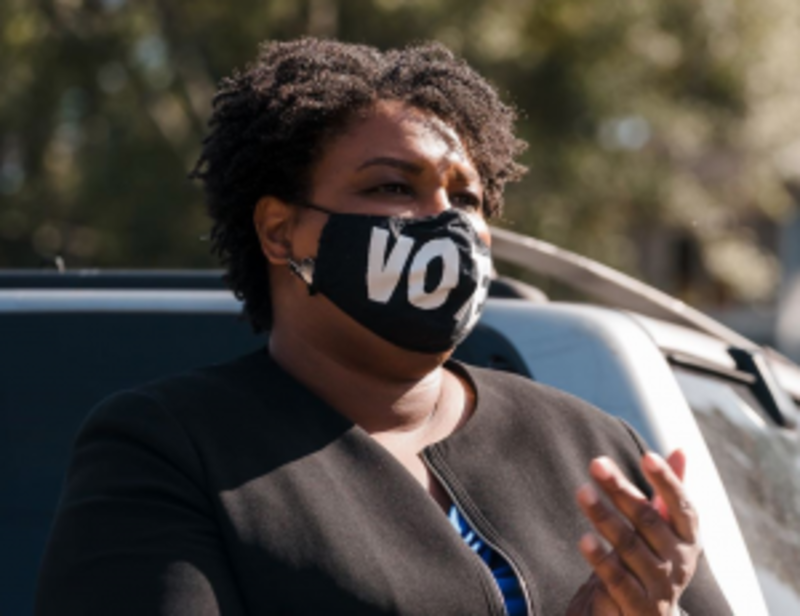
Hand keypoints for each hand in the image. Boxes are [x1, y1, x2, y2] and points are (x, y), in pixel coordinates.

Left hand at [566, 450, 698, 615]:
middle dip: (620, 489)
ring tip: (581, 491)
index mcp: (688, 539)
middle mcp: (679, 562)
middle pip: (647, 520)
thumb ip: (669, 493)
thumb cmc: (652, 561)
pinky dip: (600, 558)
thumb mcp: (664, 529)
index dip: (667, 481)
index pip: (682, 506)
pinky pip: (616, 579)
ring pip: (628, 545)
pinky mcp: (638, 607)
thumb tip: (681, 449)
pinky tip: (583, 538)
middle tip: (595, 463)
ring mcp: (660, 586)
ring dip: (603, 516)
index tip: (647, 455)